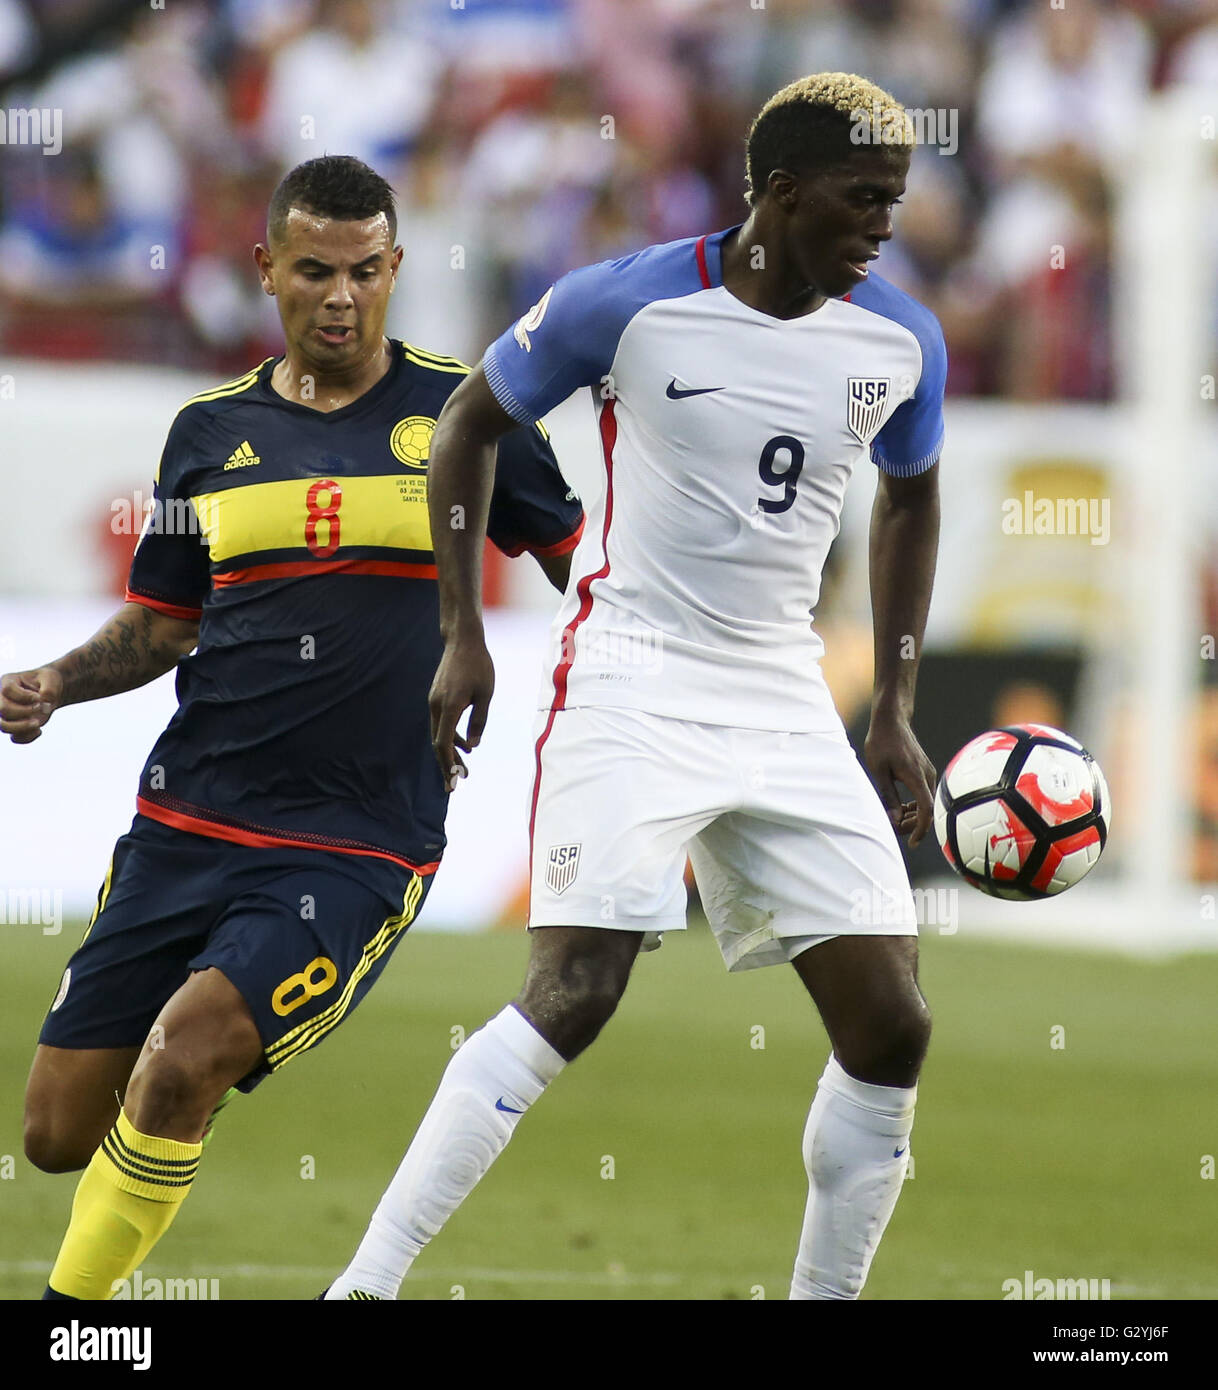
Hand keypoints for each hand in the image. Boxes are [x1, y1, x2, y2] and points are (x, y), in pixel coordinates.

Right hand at [0, 667, 63, 743]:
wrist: (48, 692)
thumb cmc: (47, 681)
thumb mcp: (51, 678)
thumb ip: (49, 688)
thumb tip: (44, 701)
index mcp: (8, 681)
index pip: (7, 690)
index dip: (24, 696)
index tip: (39, 697)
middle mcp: (2, 698)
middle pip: (3, 709)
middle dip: (23, 711)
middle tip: (41, 708)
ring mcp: (7, 714)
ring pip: (3, 726)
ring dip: (23, 727)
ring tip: (38, 722)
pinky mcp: (15, 726)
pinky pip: (15, 738)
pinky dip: (27, 737)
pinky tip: (39, 730)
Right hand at [429, 637, 494, 792]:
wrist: (462, 641)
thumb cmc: (479, 666)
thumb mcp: (486, 695)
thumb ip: (479, 720)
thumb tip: (474, 745)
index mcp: (449, 706)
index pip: (443, 743)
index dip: (447, 763)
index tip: (452, 780)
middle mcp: (436, 706)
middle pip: (438, 742)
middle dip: (447, 764)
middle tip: (454, 786)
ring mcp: (434, 701)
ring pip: (439, 733)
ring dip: (450, 752)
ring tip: (463, 769)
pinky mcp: (437, 697)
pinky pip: (441, 723)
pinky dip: (451, 736)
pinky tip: (465, 745)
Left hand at [863, 712, 936, 848]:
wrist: (892, 720)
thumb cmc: (881, 742)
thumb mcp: (879, 771)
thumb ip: (888, 797)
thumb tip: (896, 821)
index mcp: (916, 776)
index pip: (926, 810)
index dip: (921, 829)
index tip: (912, 842)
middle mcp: (927, 776)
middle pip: (928, 810)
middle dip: (913, 825)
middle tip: (893, 829)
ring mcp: (929, 773)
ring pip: (927, 803)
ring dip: (914, 816)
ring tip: (895, 819)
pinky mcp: (926, 772)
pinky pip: (925, 795)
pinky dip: (916, 805)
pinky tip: (902, 808)